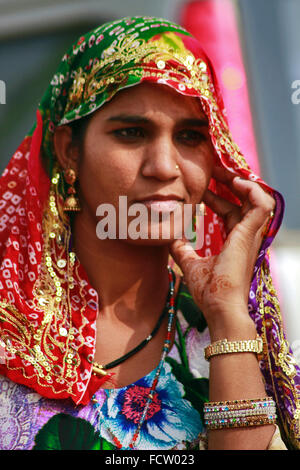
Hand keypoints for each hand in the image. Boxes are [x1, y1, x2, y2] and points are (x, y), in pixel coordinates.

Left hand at [170, 166, 274, 334]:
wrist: (218, 307)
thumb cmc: (209, 291)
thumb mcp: (190, 264)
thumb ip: (182, 250)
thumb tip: (170, 239)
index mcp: (233, 241)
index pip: (230, 210)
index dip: (219, 195)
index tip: (204, 184)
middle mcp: (244, 236)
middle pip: (242, 200)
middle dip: (229, 182)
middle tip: (212, 169)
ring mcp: (249, 235)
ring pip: (255, 199)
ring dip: (242, 183)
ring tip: (225, 171)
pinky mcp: (250, 236)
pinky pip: (262, 206)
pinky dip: (253, 192)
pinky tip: (238, 182)